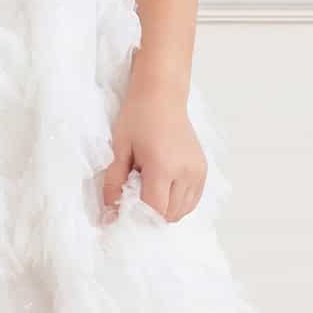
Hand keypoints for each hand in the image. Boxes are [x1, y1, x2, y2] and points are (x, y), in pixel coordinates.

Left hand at [101, 76, 207, 223]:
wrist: (162, 95)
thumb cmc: (137, 117)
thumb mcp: (119, 150)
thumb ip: (113, 184)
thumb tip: (109, 214)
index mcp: (163, 167)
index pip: (154, 210)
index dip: (136, 217)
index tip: (122, 213)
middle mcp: (186, 172)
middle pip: (169, 215)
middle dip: (149, 214)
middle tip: (134, 197)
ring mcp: (198, 172)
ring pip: (182, 211)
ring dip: (164, 210)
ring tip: (149, 188)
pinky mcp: (203, 170)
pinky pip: (191, 201)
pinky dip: (177, 203)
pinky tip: (163, 188)